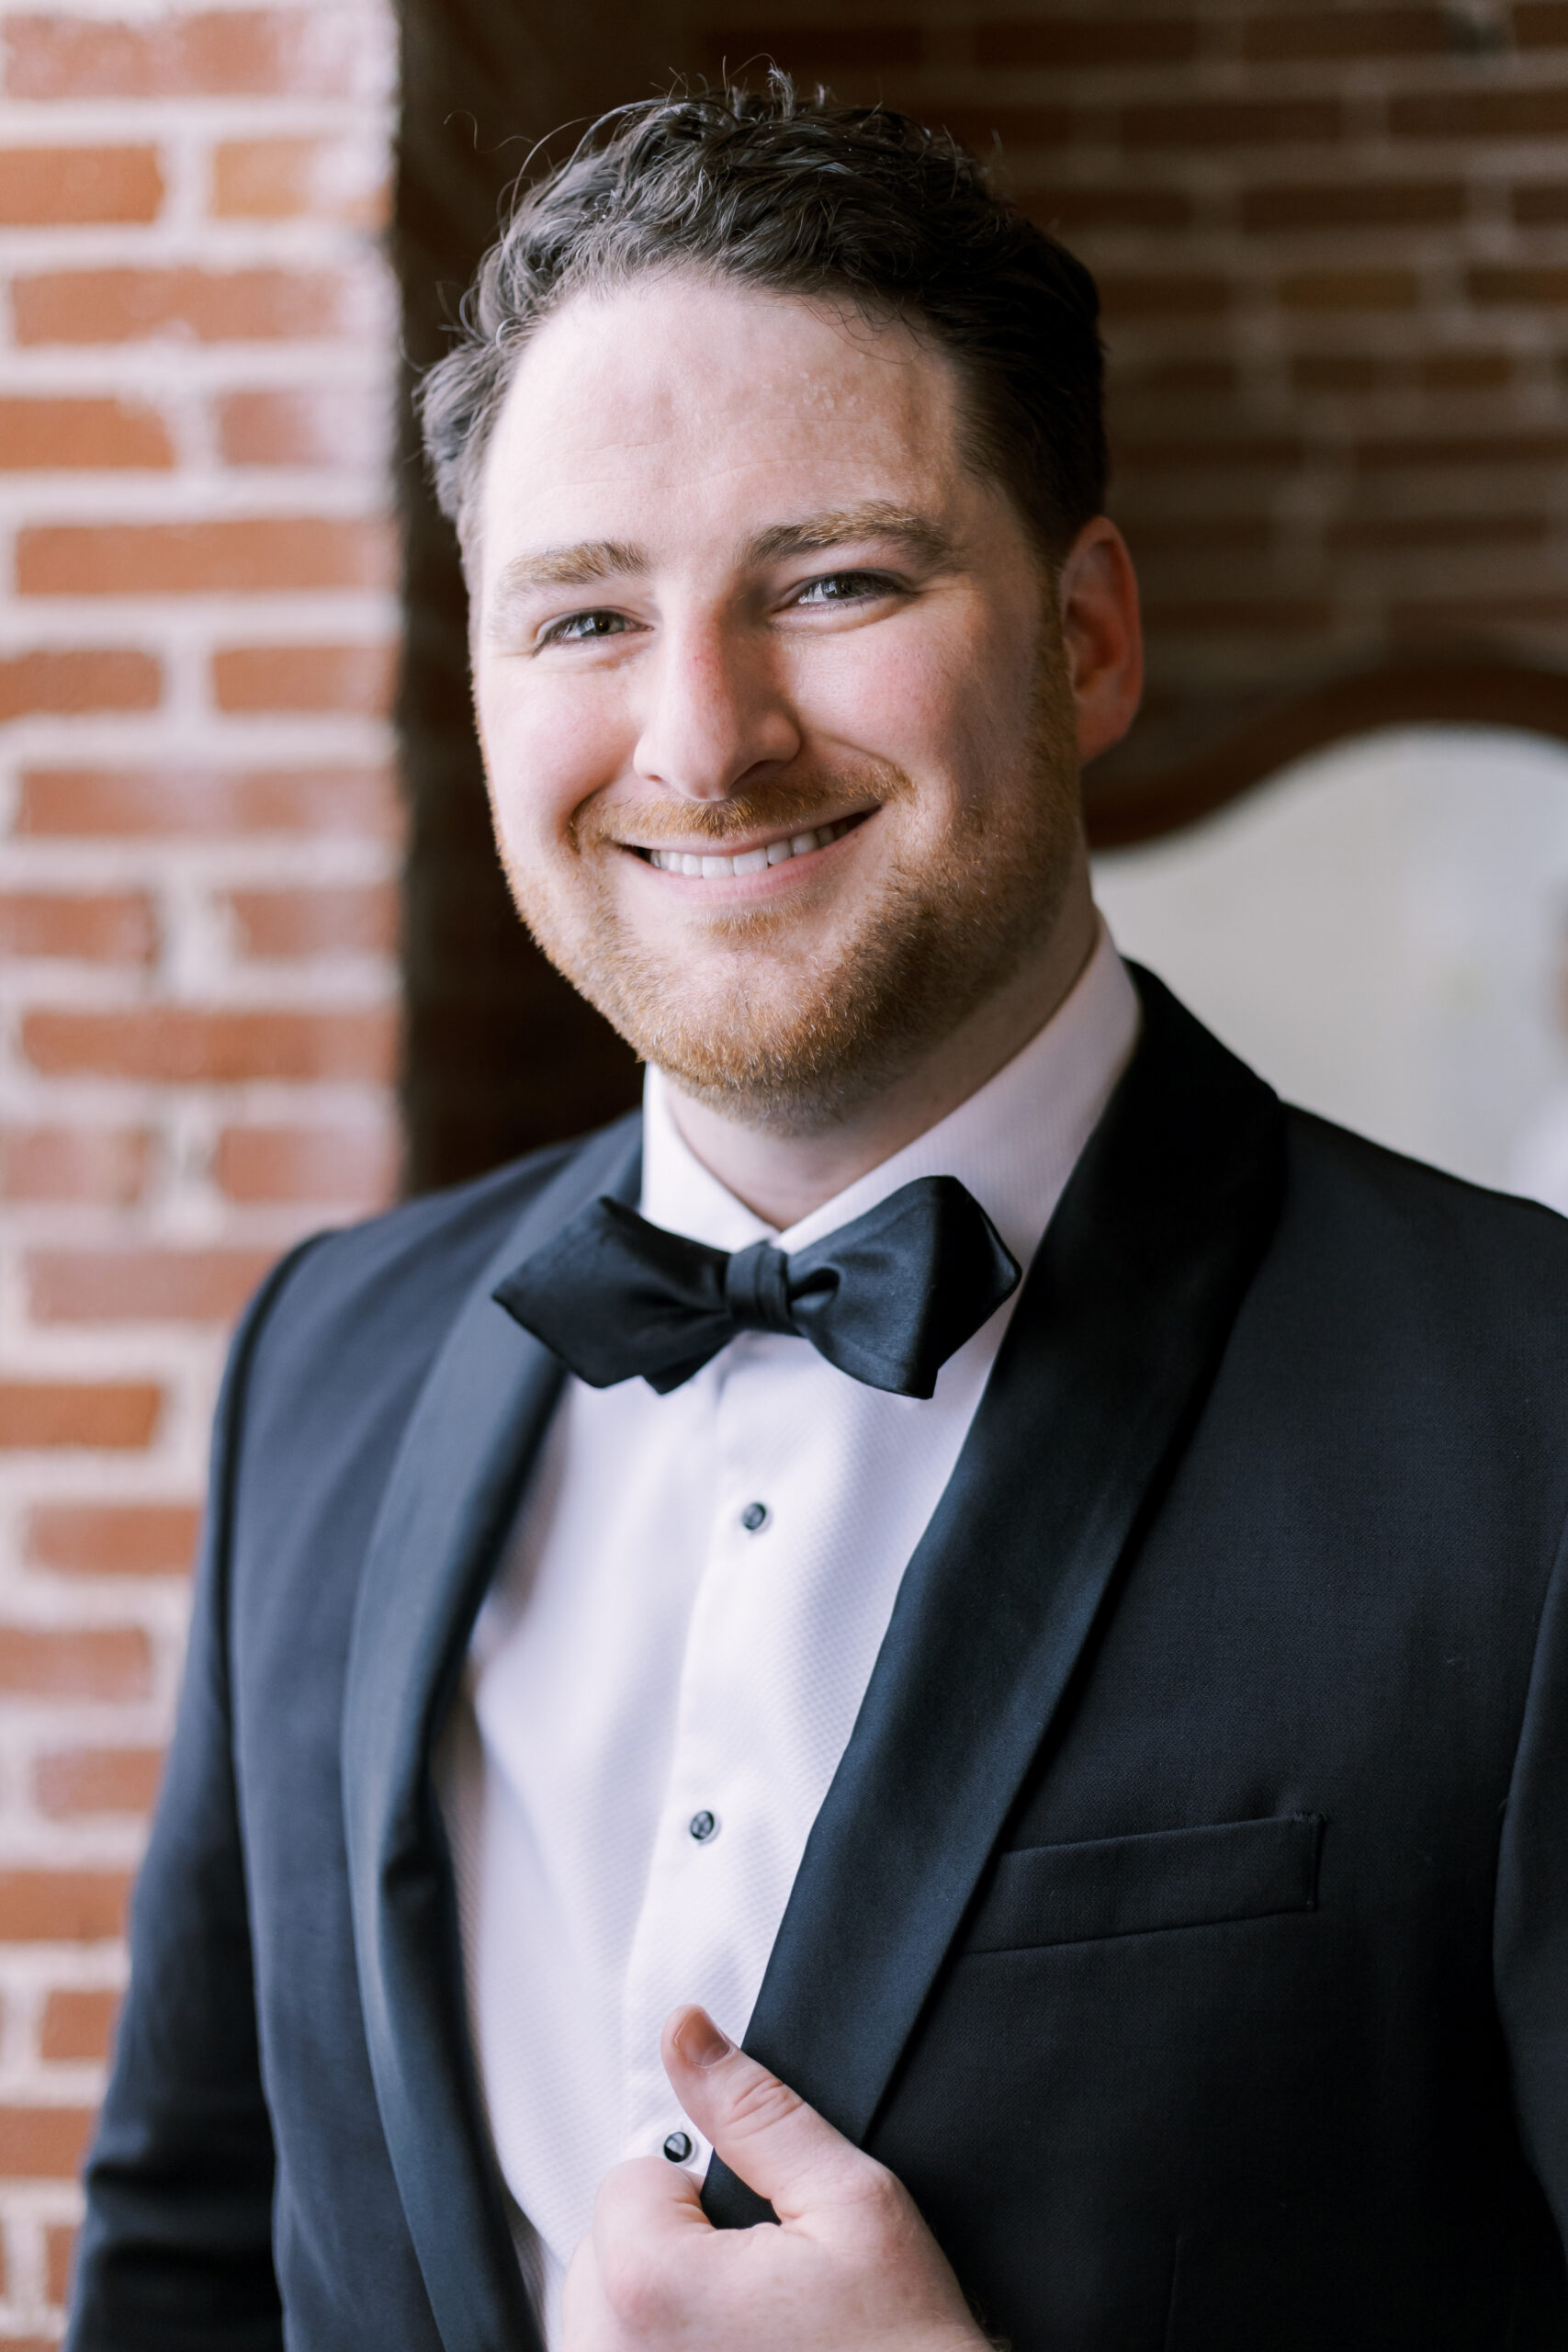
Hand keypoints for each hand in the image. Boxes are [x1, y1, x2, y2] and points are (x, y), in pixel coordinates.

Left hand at [561, 2004, 987, 2351]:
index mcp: (651, 2288)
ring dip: (661, 2311)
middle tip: (766, 2292)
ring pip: (604, 2316)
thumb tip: (688, 2033)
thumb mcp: (852, 2203)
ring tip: (751, 2336)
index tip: (763, 2240)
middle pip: (609, 2248)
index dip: (708, 2194)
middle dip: (676, 2250)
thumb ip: (756, 2111)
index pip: (632, 2179)